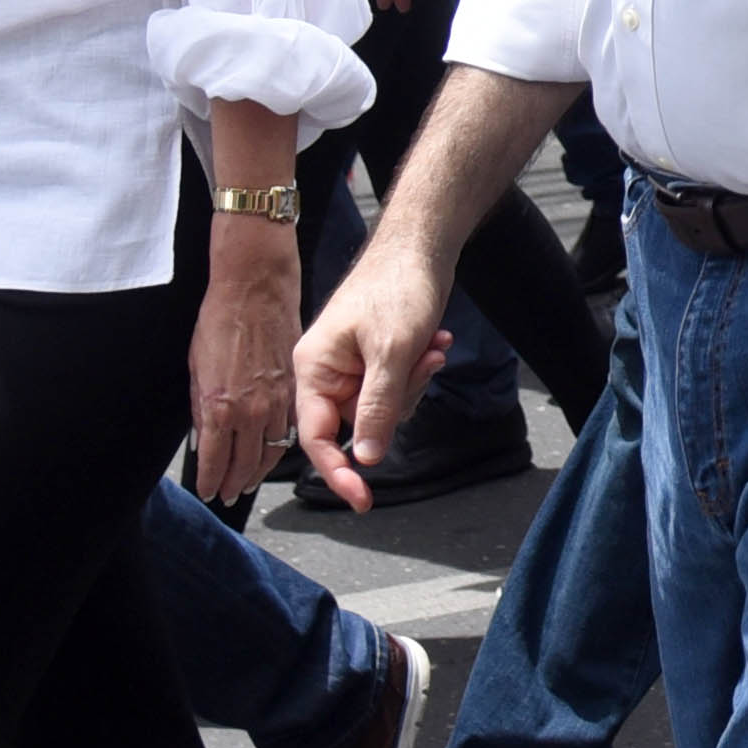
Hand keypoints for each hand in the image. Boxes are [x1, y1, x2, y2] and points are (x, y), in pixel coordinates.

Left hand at [191, 220, 301, 503]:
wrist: (255, 289)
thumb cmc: (220, 320)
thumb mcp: (196, 368)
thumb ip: (201, 408)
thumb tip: (203, 436)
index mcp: (221, 406)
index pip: (215, 460)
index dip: (211, 481)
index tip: (208, 491)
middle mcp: (251, 410)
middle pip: (245, 463)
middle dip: (234, 483)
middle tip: (228, 494)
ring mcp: (277, 400)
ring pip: (271, 451)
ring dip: (258, 471)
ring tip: (248, 481)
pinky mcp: (294, 388)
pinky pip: (289, 429)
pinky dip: (279, 445)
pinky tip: (272, 451)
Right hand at [294, 237, 455, 511]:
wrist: (422, 245)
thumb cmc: (399, 289)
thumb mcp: (391, 353)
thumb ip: (376, 408)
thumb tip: (364, 460)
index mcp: (312, 369)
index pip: (315, 438)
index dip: (338, 473)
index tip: (364, 502)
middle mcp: (325, 372)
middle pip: (357, 424)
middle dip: (398, 401)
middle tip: (425, 362)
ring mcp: (351, 367)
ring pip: (383, 409)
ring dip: (415, 382)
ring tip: (432, 343)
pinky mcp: (375, 360)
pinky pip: (396, 388)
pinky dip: (419, 370)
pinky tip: (435, 340)